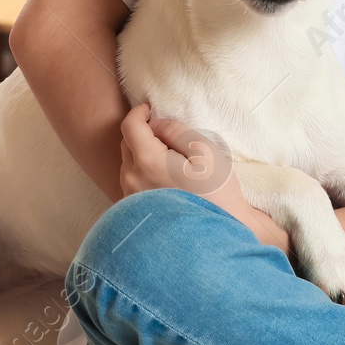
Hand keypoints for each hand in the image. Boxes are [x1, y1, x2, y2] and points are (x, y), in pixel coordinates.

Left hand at [117, 103, 290, 253]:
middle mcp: (131, 180)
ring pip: (129, 164)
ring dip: (143, 154)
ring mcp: (130, 198)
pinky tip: (166, 180)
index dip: (139, 112)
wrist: (217, 236)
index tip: (150, 108)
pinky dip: (143, 172)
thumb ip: (175, 130)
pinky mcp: (134, 212)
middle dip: (143, 133)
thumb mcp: (204, 151)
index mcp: (147, 162)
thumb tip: (156, 124)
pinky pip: (133, 182)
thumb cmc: (217, 192)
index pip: (130, 126)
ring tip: (170, 160)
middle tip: (167, 135)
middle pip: (127, 144)